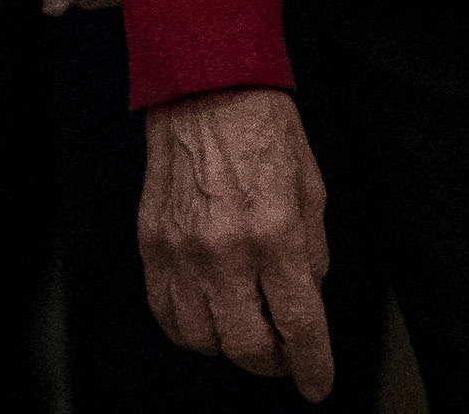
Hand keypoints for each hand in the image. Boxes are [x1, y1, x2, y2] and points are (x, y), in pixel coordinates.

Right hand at [139, 87, 334, 397]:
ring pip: (202, 340)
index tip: (316, 384)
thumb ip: (312, 253)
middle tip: (282, 354)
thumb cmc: (263, 127)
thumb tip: (307, 301)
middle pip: (248, 346)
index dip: (312, 367)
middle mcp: (225, 249)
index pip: (298, 326)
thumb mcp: (312, 190)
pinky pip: (164, 312)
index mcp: (275, 234)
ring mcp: (182, 249)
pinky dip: (187, 329)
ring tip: (243, 330)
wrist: (205, 85)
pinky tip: (205, 317)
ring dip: (228, 347)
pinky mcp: (152, 242)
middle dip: (272, 363)